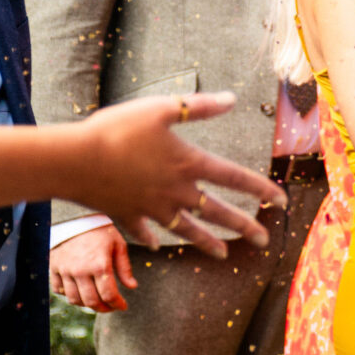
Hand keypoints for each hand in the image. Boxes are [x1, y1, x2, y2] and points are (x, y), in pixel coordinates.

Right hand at [52, 223, 136, 311]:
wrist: (75, 219)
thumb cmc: (101, 231)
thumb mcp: (118, 245)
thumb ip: (125, 268)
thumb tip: (132, 287)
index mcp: (100, 265)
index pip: (109, 294)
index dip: (117, 304)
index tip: (123, 307)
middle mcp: (80, 270)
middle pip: (91, 301)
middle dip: (103, 308)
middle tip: (111, 307)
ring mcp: (65, 270)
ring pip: (74, 299)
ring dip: (86, 305)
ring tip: (97, 302)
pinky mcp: (53, 268)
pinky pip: (58, 290)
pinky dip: (69, 295)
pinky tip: (80, 292)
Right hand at [64, 94, 282, 252]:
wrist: (72, 160)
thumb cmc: (117, 130)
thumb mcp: (162, 108)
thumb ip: (199, 106)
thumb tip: (232, 99)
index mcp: (189, 165)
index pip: (236, 179)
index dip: (262, 190)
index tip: (282, 202)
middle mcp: (175, 191)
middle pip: (218, 212)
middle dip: (244, 227)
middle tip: (264, 240)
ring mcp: (150, 207)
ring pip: (186, 229)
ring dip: (206, 242)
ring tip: (224, 255)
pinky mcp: (125, 215)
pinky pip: (143, 231)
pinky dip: (151, 237)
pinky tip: (156, 244)